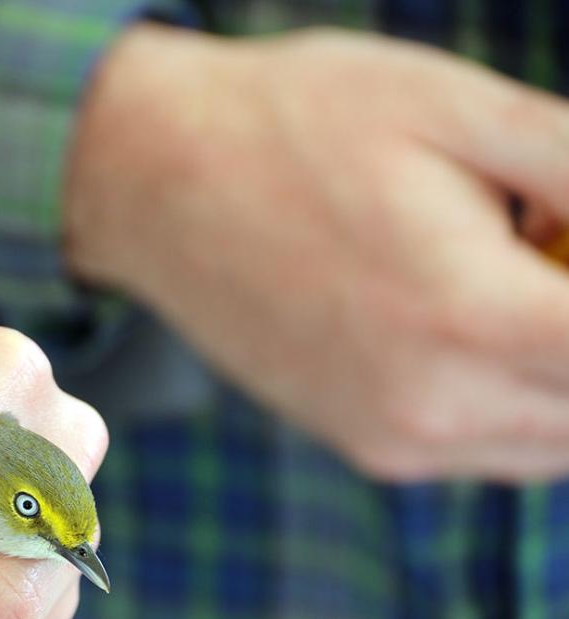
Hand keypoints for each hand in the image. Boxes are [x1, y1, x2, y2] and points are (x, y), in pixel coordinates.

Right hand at [67, 24, 568, 479]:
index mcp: (468, 319)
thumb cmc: (295, 125)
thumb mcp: (459, 110)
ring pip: (558, 442)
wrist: (151, 181)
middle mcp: (432, 407)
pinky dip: (525, 396)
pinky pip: (493, 447)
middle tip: (551, 242)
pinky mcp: (364, 443)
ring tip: (523, 272)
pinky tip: (478, 313)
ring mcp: (392, 439)